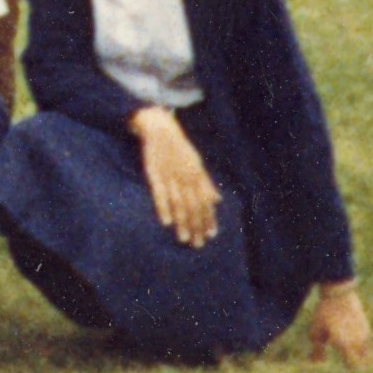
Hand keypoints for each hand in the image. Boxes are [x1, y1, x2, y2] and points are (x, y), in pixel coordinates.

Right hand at [133, 107, 220, 247]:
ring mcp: (170, 177)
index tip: (211, 235)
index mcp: (197, 176)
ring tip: (184, 239)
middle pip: (193, 206)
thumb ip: (206, 183)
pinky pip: (159, 194)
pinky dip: (163, 207)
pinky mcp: (154, 174)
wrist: (160, 127)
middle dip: (196, 226)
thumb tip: (218, 200)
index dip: (208, 218)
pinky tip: (166, 222)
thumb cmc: (179, 147)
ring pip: (178, 204)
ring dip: (182, 222)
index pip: (205, 202)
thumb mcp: (197, 163)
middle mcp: (186, 178)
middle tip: (198, 244)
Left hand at [309, 280, 372, 366]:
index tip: (341, 360)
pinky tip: (350, 333)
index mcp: (345, 345)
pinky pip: (366, 342)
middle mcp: (358, 342)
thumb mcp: (316, 331)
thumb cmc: (324, 313)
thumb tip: (316, 362)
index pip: (353, 366)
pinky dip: (360, 342)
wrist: (338, 293)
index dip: (347, 365)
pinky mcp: (367, 327)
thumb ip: (317, 349)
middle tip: (345, 353)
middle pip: (363, 362)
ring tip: (347, 342)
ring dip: (359, 352)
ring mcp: (365, 335)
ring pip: (366, 353)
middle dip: (356, 361)